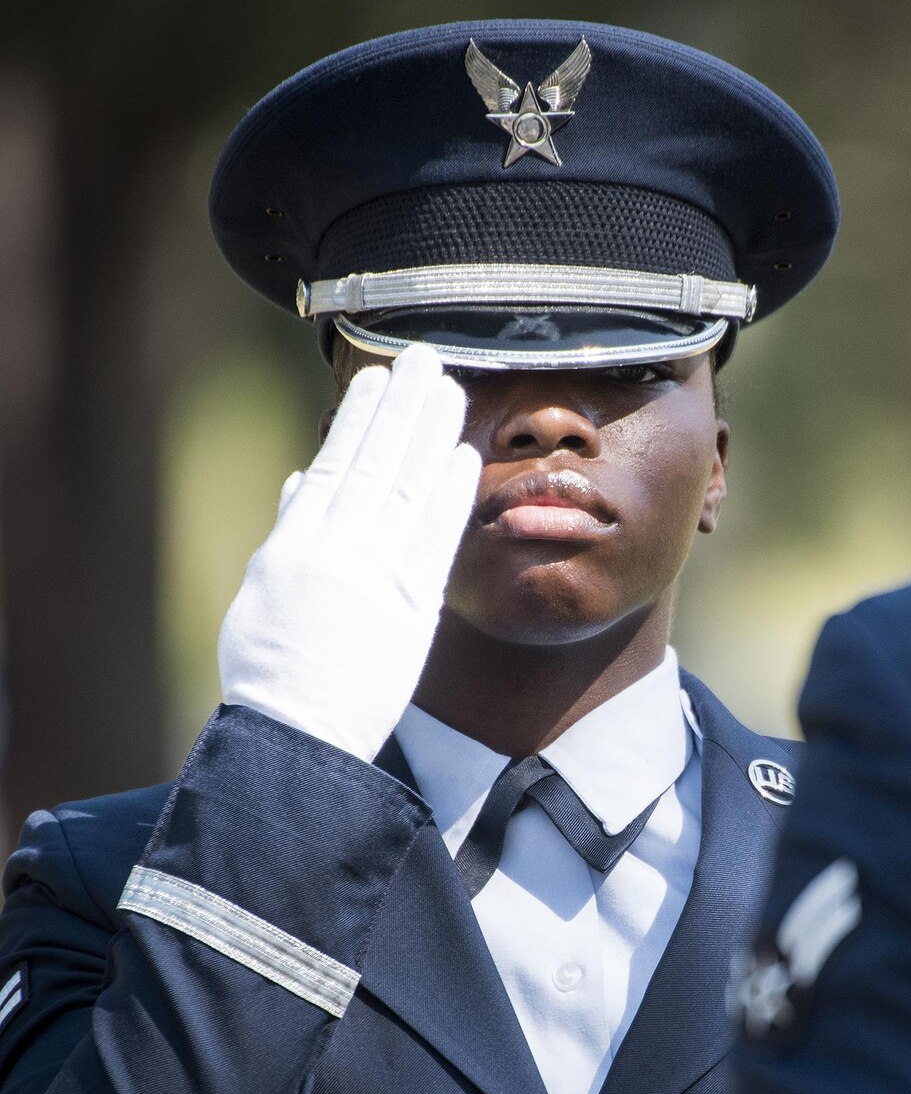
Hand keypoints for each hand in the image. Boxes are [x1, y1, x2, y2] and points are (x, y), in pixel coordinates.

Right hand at [218, 345, 479, 762]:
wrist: (298, 734)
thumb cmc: (275, 672)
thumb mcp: (264, 594)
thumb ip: (290, 534)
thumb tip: (302, 483)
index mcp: (293, 545)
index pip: (333, 466)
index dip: (360, 420)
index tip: (380, 381)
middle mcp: (333, 550)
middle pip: (374, 464)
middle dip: (402, 408)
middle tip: (426, 359)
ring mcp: (373, 575)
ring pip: (404, 489)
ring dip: (429, 436)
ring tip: (450, 390)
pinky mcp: (410, 607)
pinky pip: (432, 539)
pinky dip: (447, 495)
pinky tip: (463, 456)